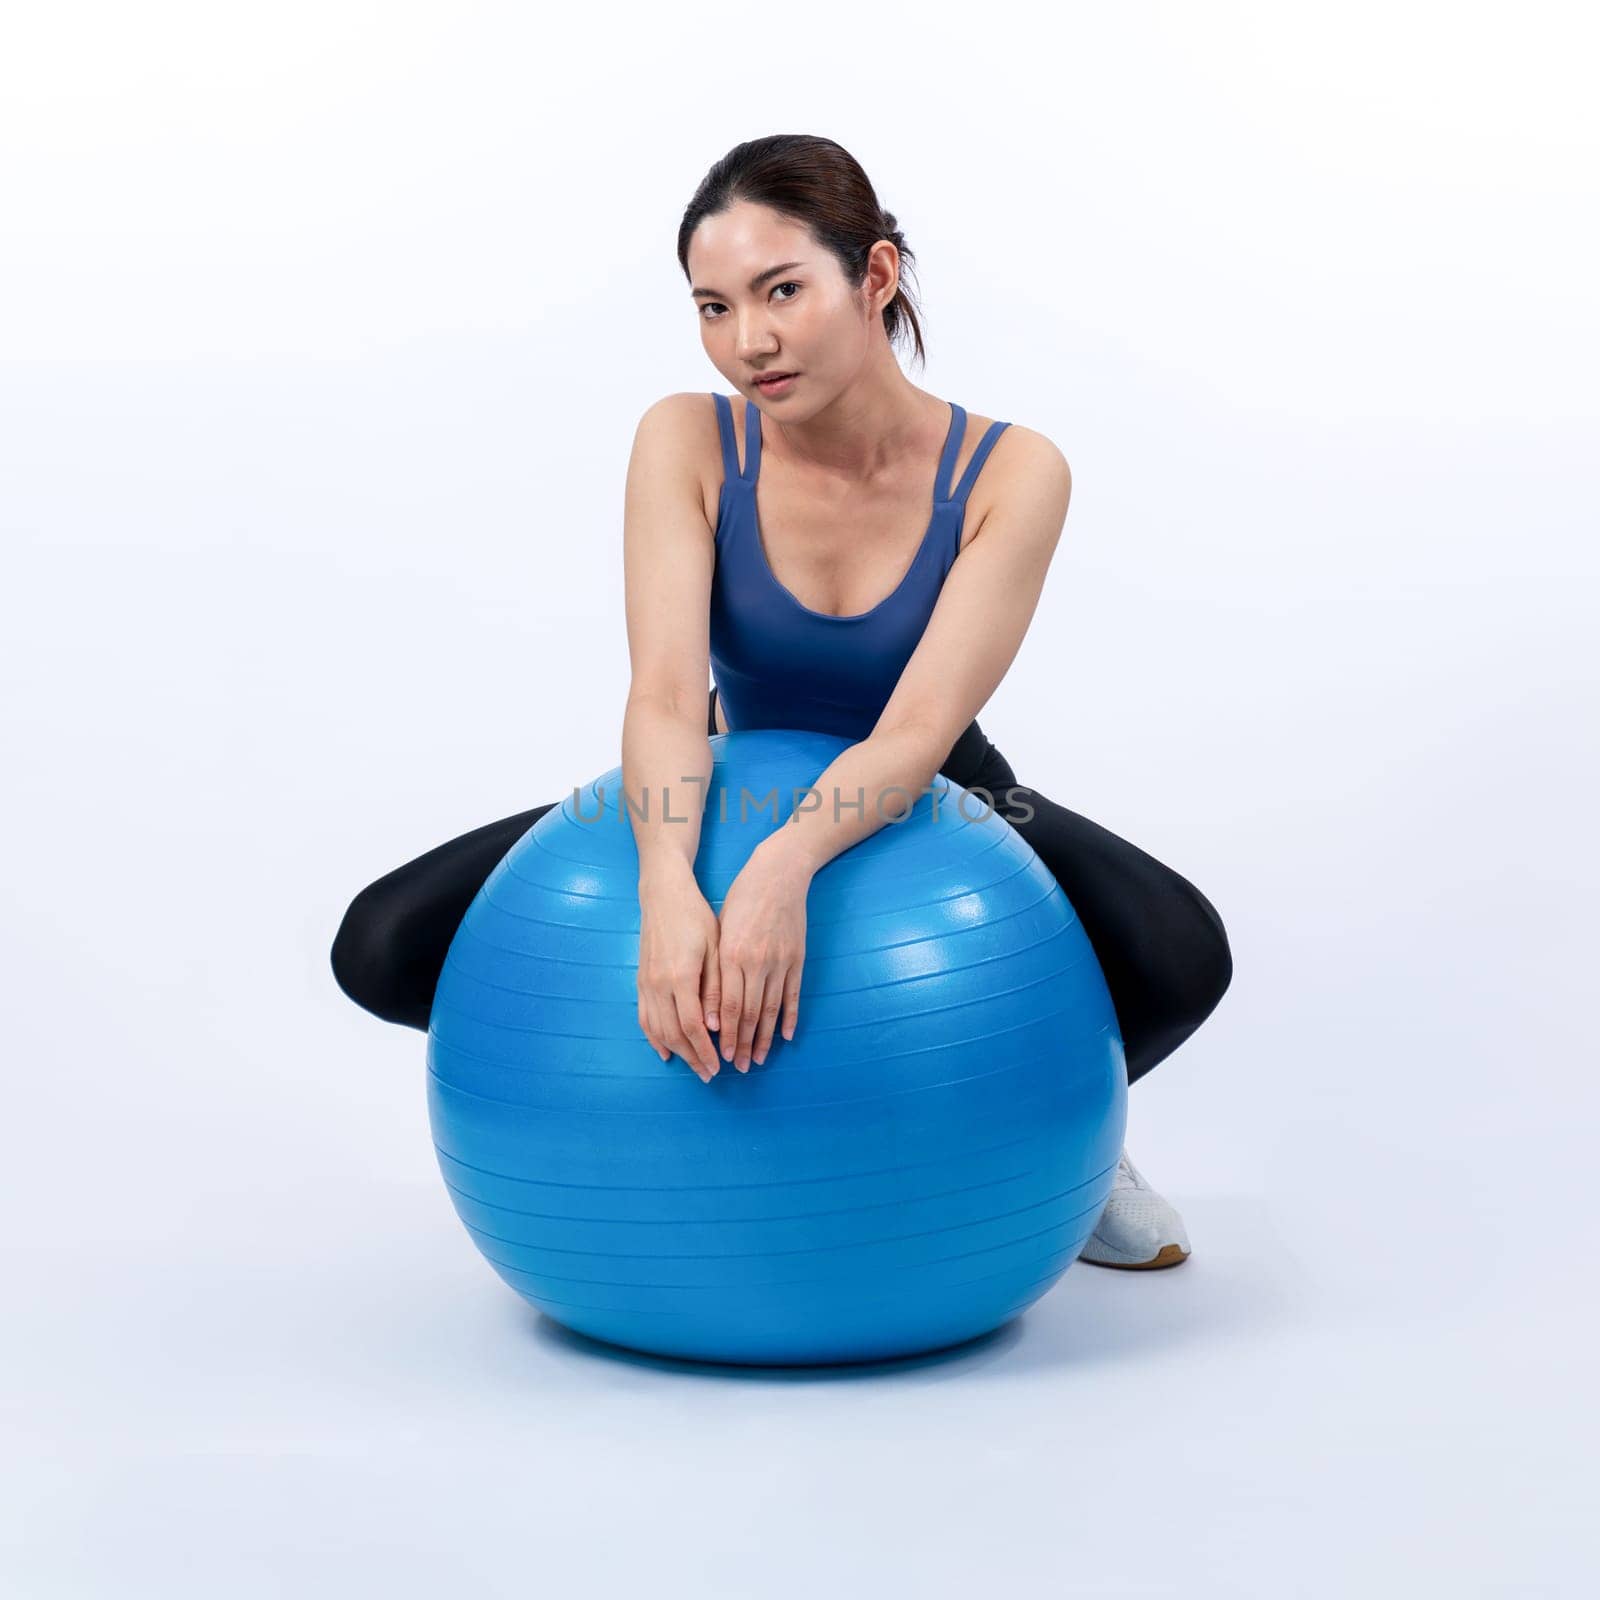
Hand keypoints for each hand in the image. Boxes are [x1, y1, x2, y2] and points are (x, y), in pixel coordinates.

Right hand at [636, 861, 722, 1082]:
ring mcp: (645, 984)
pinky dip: (654, 1038)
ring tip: (693, 1066)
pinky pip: (643, 1018)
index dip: (705, 1050)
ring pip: (657, 1030)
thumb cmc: (696, 918)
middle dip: (692, 1058)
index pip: (693, 1027)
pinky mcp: (640, 981)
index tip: (719, 1066)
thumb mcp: (715, 949)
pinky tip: (665, 1051)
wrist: (664, 896)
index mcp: (681, 977)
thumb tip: (715, 1026)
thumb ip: (715, 988)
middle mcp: (658, 985)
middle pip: (674, 1034)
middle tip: (709, 1074)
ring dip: (675, 1052)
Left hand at [714, 841, 809, 1071]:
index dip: (723, 1035)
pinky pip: (792, 995)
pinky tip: (784, 1037)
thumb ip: (716, 966)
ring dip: (762, 1039)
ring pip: (770, 1010)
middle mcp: (755, 962)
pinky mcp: (797, 959)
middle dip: (741, 1044)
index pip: (725, 1007)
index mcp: (730, 955)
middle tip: (737, 1067)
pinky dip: (788, 1018)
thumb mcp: (720, 929)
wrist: (778, 874)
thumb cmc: (742, 898)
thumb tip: (710, 1006)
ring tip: (757, 1059)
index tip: (719, 1056)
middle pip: (747, 1014)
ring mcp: (779, 962)